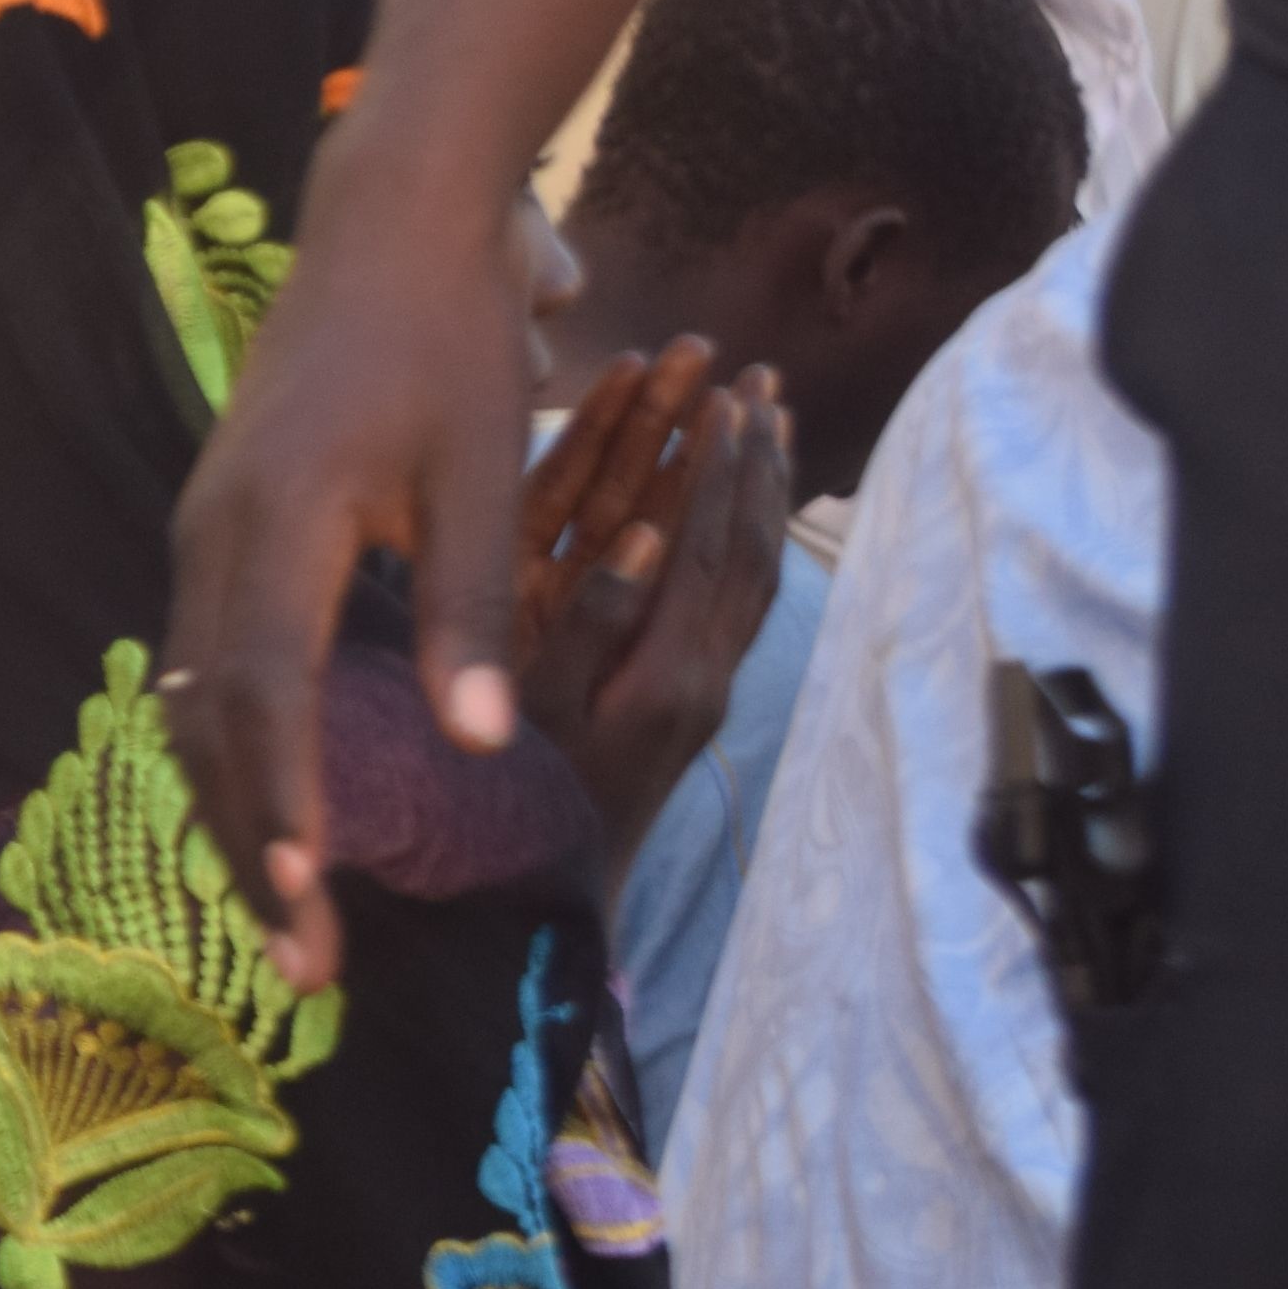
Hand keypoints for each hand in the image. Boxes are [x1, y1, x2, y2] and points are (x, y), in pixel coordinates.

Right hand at [161, 173, 571, 990]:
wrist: (388, 218)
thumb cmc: (449, 337)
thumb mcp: (481, 471)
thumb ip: (472, 610)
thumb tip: (479, 748)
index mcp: (280, 526)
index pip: (265, 694)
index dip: (282, 802)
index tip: (305, 900)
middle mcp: (215, 538)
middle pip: (210, 723)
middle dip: (253, 845)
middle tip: (301, 962)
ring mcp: (204, 531)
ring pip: (194, 701)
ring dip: (236, 805)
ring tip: (281, 905)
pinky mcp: (218, 526)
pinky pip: (202, 661)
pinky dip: (229, 743)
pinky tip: (263, 794)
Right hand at [514, 340, 789, 862]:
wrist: (550, 908)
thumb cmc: (520, 814)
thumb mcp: (535, 716)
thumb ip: (587, 627)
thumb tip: (633, 536)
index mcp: (665, 673)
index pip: (708, 548)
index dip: (719, 466)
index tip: (725, 392)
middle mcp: (699, 675)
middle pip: (746, 548)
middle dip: (755, 461)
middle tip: (765, 380)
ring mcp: (698, 687)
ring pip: (747, 571)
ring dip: (759, 491)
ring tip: (767, 417)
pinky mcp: (684, 698)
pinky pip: (729, 602)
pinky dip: (739, 537)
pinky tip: (731, 504)